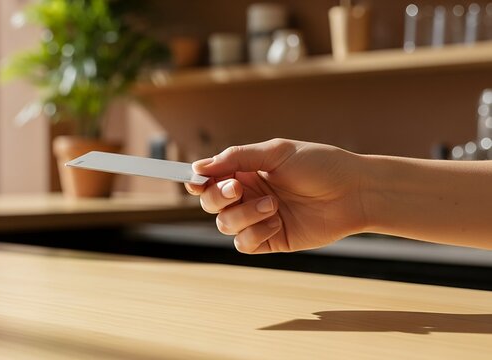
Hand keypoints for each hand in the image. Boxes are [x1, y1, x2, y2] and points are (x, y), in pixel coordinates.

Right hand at [185, 139, 366, 253]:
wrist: (354, 192)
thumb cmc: (319, 165)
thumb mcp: (276, 152)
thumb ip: (236, 158)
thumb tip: (198, 167)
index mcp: (246, 171)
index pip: (209, 178)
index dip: (196, 181)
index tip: (195, 181)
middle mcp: (248, 195)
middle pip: (210, 203)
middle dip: (218, 197)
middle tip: (238, 189)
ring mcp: (258, 218)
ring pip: (225, 224)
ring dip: (244, 215)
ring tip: (274, 205)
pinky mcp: (270, 240)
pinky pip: (244, 243)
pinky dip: (255, 234)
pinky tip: (276, 223)